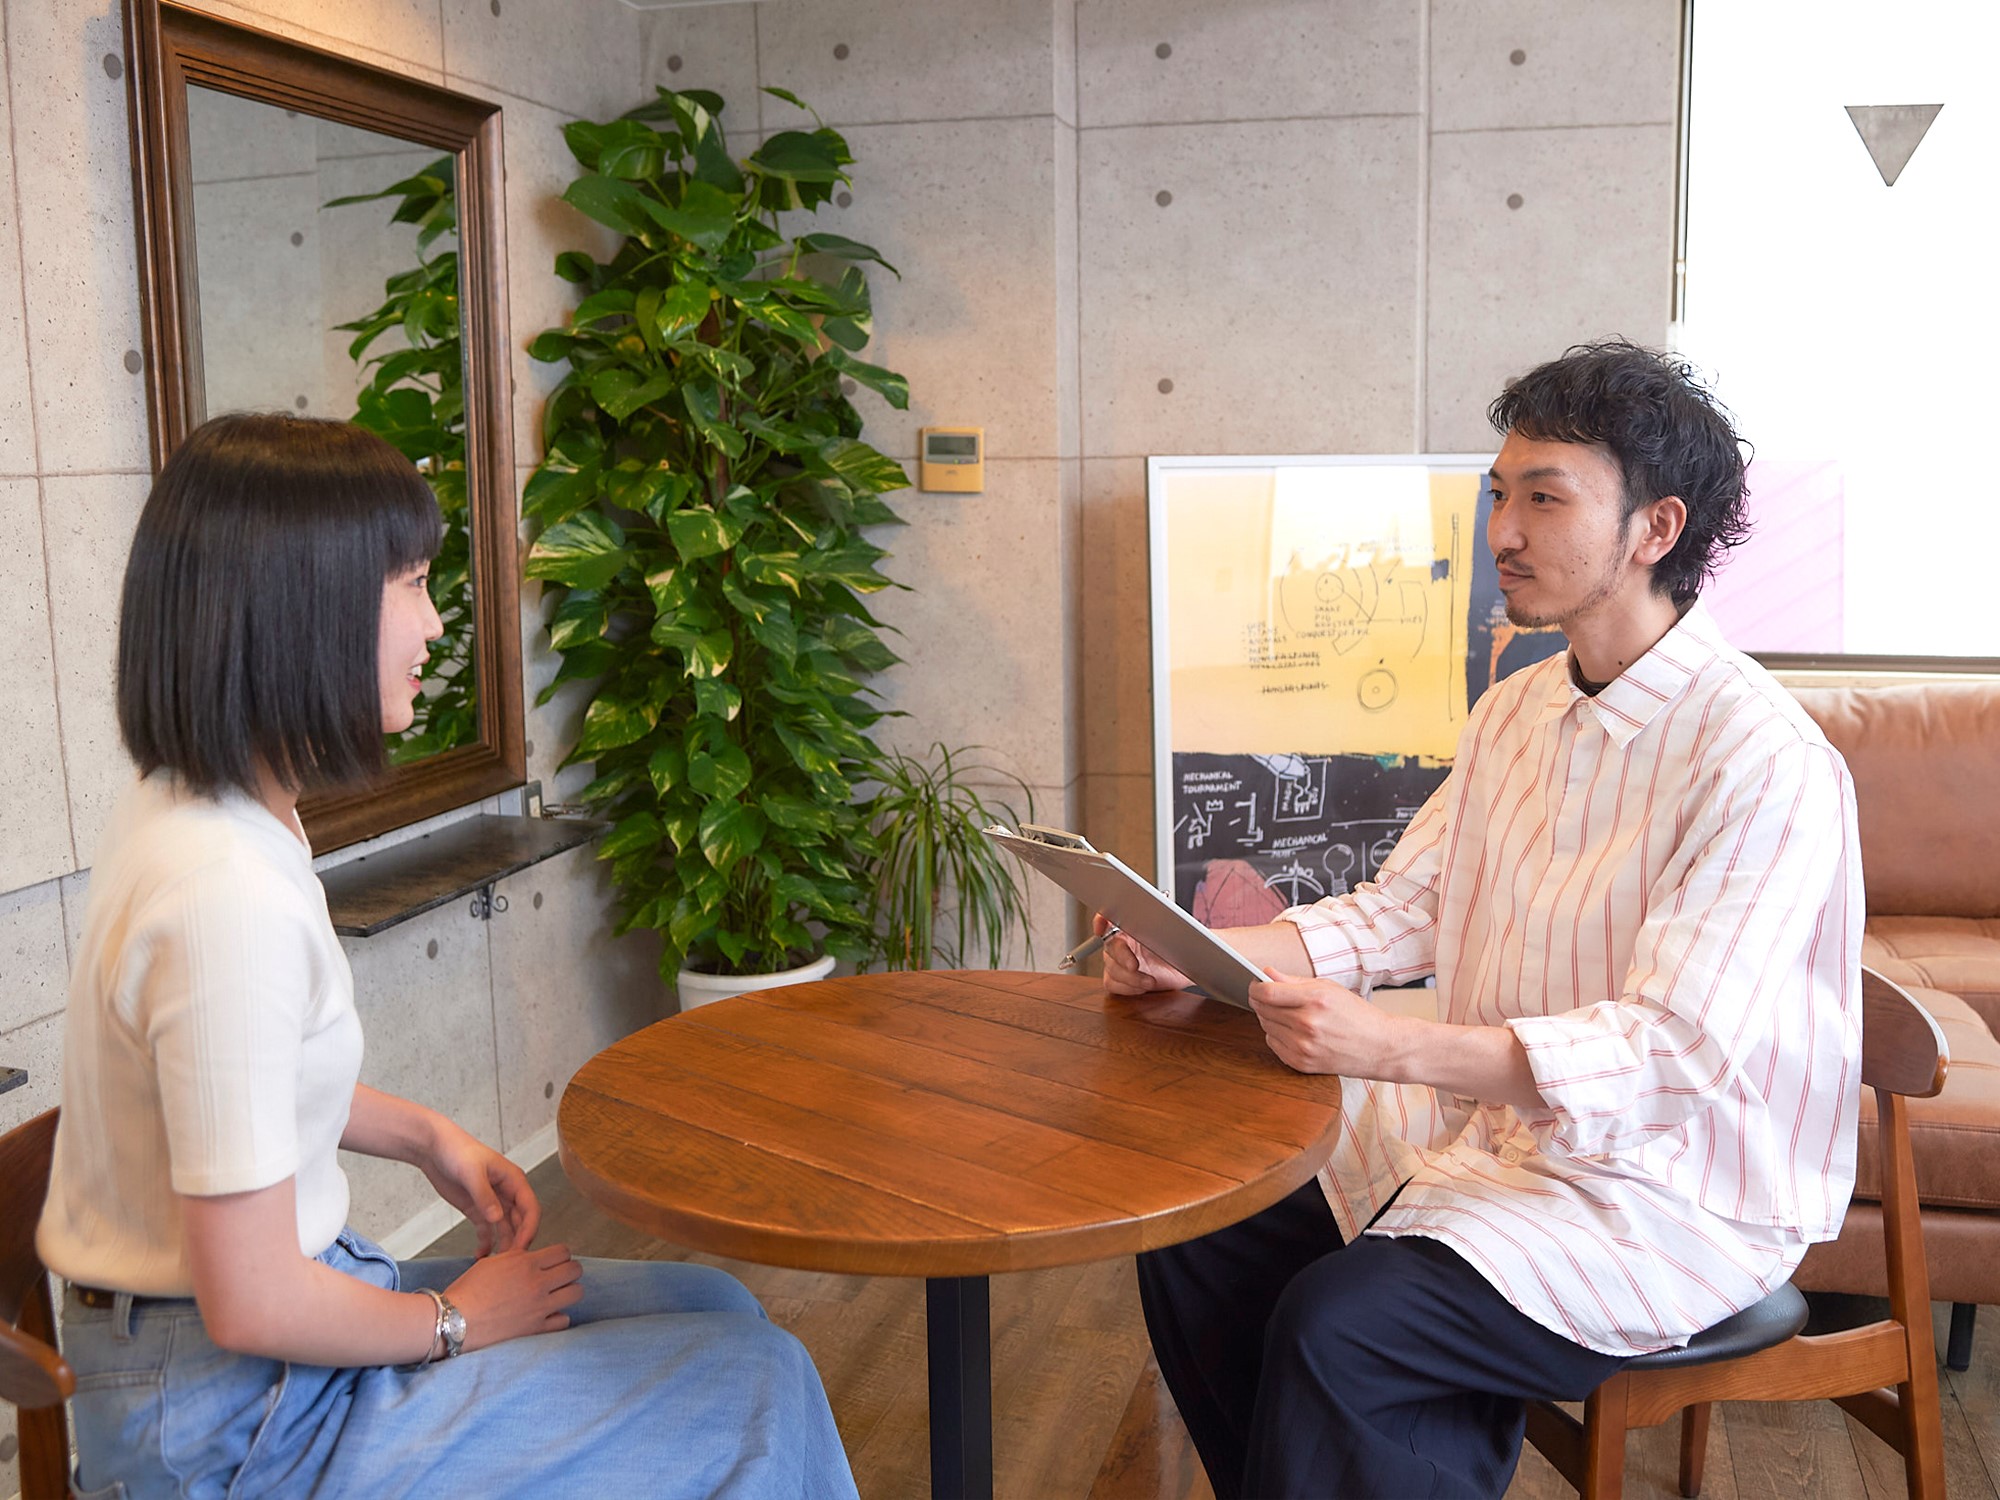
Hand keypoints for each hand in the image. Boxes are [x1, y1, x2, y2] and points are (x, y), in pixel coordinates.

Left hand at [420, 1120, 539, 1254]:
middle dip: (518, 1241)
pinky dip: (486, 1243)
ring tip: (496, 1264)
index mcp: (514, 1180)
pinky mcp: (477, 1209)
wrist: (434, 1148)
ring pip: (505, 1229)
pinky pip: (487, 1230)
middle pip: (521, 1222)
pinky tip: (480, 1255)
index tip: (522, 1248)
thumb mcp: (472, 1172)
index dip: (530, 1229)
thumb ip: (485, 1196)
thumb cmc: (458, 1152)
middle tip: (509, 1262)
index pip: (531, 1208)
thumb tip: (498, 1219)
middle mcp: (507, 1193)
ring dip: (503, 1245)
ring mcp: (492, 1202)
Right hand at [445, 1243, 582, 1352]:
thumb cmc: (467, 1291)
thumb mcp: (491, 1263)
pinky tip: (547, 1315)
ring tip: (556, 1294)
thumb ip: (517, 1258)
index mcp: (526, 1263)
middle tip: (558, 1276)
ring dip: (568, 1291)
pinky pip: (564, 1320)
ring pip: (576, 1293)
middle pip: (575, 1270)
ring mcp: (539, 1307)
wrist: (454, 1321)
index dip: (559, 1255)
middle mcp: (537, 1283)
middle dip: (569, 1270)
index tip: (554, 1261)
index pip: (563, 1251)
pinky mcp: (536, 1329)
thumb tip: (531, 1257)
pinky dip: (558, 1317)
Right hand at [1095, 912, 1192, 994]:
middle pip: (1110, 947)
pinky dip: (1128, 988)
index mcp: (1130, 926)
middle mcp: (1121, 942)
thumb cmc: (1178, 946)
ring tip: (1150, 981)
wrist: (1185, 968)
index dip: (1101, 920)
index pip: (1108, 917)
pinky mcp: (1120, 980)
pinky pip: (1112, 984)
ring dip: (1131, 978)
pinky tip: (1142, 986)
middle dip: (1122, 957)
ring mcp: (1118, 962)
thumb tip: (1167, 902)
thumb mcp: (1176, 929)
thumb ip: (1167, 916)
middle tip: (1134, 965)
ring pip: (1112, 969)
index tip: (1101, 926)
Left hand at [1247, 968, 1400, 1075]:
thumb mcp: (1329, 988)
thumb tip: (1266, 972)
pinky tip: (1292, 1030)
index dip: (1255, 986)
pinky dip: (1277, 1035)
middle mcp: (1307, 1024)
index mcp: (1315, 1000)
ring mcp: (1304, 1047)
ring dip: (1269, 1018)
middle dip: (1261, 1000)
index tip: (1255, 984)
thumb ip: (1294, 981)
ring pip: (1266, 1027)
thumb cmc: (1356, 1014)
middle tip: (1269, 996)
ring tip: (1288, 1013)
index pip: (1267, 992)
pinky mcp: (1302, 1064)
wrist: (1379, 1047)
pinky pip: (1273, 1044)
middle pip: (1263, 1009)